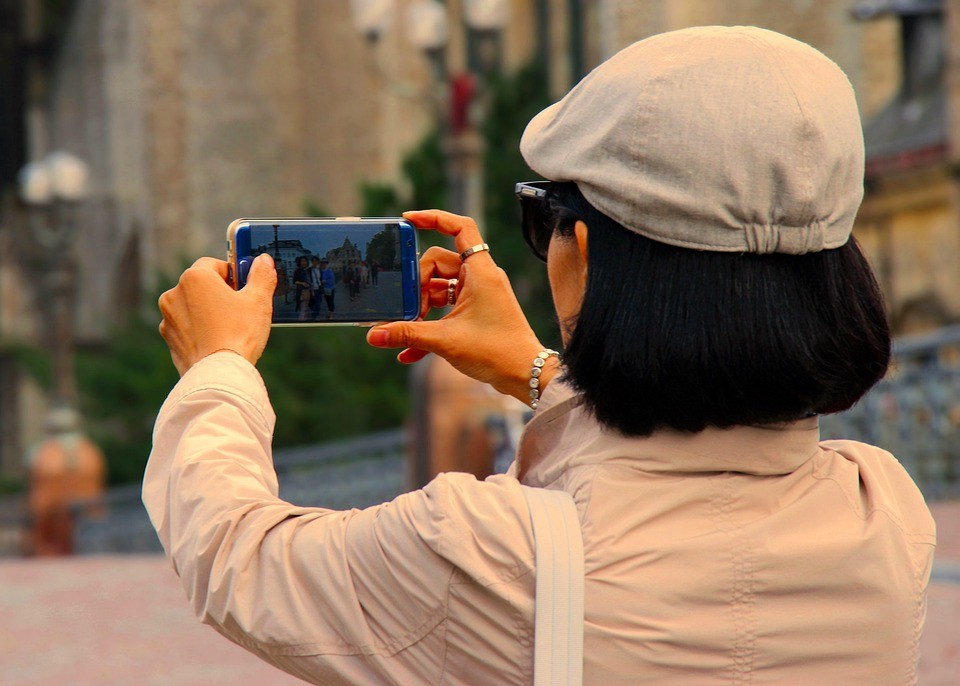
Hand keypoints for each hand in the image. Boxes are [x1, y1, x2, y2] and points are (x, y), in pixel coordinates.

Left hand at [159, 255, 276, 375]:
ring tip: (229, 329)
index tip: (245, 288)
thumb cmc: (239, 334)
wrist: (219, 374)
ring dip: (207, 311)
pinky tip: (216, 342)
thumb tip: (263, 261)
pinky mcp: (169, 339)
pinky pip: (186, 327)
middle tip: (240, 309)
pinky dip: (199, 330)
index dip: (233, 275)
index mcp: (195, 278)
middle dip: (219, 293)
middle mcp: (174, 293)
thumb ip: (261, 276)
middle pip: (201, 285)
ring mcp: (168, 318)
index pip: (215, 264)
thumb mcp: (258, 301)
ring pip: (192, 307)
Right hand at [366, 210, 557, 403]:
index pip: (460, 227)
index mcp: (479, 272)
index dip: (434, 217)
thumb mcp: (445, 340)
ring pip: (439, 287)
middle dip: (418, 285)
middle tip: (409, 311)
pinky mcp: (476, 312)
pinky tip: (408, 352)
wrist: (523, 375)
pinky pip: (446, 309)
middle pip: (438, 263)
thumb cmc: (495, 351)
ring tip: (408, 331)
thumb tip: (373, 335)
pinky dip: (430, 325)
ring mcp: (479, 294)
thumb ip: (407, 334)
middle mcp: (480, 277)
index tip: (408, 220)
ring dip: (421, 307)